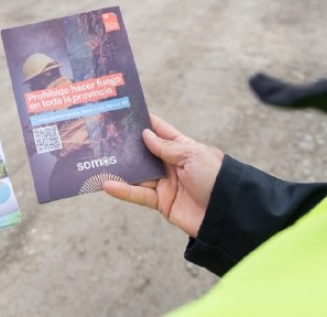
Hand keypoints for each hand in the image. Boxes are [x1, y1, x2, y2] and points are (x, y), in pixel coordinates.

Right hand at [103, 114, 222, 237]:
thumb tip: (145, 135)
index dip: (144, 121)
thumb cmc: (214, 178)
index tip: (124, 112)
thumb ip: (166, 147)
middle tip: (103, 136)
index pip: (159, 130)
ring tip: (99, 160)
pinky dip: (122, 190)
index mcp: (181, 148)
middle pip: (143, 152)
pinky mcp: (161, 202)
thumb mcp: (192, 156)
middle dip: (125, 145)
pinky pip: (138, 195)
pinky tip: (107, 184)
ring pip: (137, 174)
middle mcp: (170, 164)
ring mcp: (164, 183)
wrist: (227, 213)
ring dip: (120, 169)